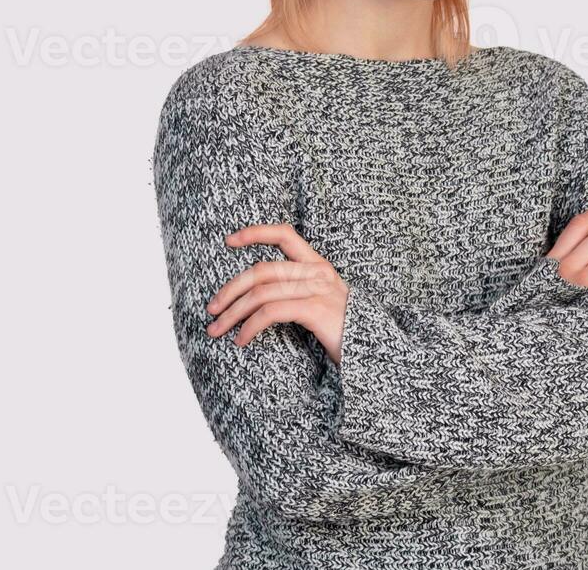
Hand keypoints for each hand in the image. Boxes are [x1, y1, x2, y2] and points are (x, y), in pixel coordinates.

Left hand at [205, 224, 348, 365]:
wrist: (376, 354)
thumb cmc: (344, 332)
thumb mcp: (322, 303)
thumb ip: (296, 292)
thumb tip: (256, 298)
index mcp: (318, 265)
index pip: (285, 234)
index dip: (256, 233)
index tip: (229, 240)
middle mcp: (317, 272)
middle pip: (261, 271)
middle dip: (230, 290)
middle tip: (211, 309)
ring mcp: (318, 289)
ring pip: (261, 293)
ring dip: (233, 313)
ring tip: (217, 330)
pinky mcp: (315, 310)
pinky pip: (271, 313)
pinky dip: (250, 327)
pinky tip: (241, 340)